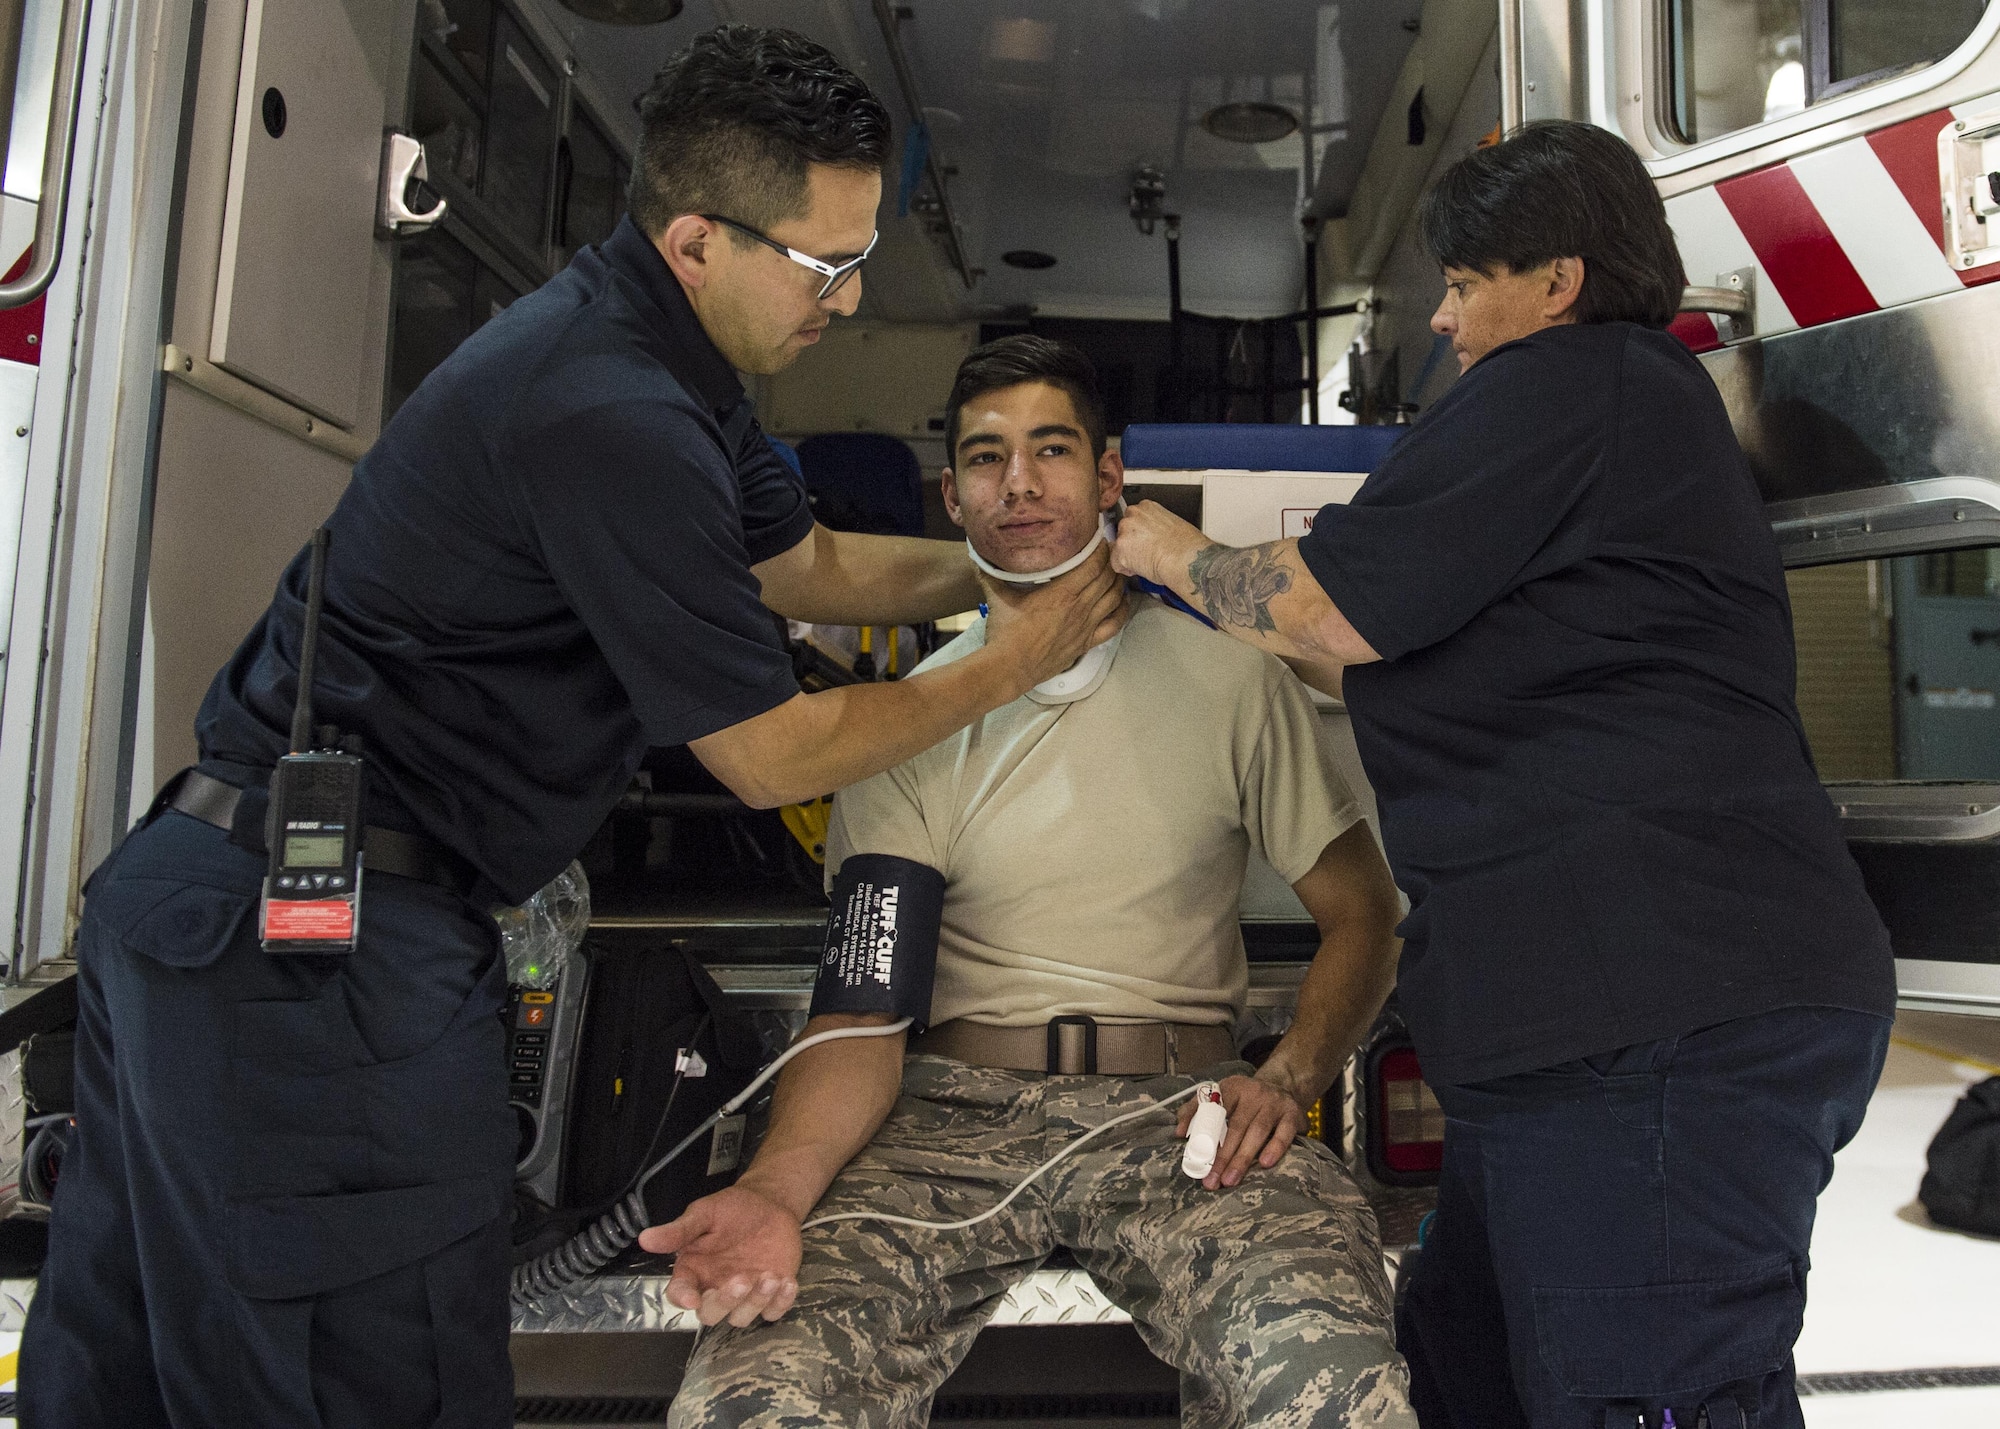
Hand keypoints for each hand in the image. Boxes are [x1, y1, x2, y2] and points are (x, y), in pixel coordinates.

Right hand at [638, 1184, 802, 1327]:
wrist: (769, 1205)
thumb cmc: (733, 1209)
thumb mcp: (705, 1213)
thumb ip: (679, 1230)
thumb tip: (645, 1238)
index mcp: (694, 1271)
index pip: (680, 1293)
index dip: (683, 1299)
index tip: (691, 1298)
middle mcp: (715, 1288)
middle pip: (711, 1314)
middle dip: (725, 1302)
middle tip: (741, 1279)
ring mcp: (744, 1296)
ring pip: (742, 1317)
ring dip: (756, 1301)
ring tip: (771, 1276)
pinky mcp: (770, 1296)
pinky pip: (773, 1312)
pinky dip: (781, 1303)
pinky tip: (787, 1282)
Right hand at [980, 544, 1129, 688]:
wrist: (1009, 668)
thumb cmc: (1005, 633)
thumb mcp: (997, 596)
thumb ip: (991, 572)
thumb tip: (979, 554)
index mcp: (1063, 592)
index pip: (1094, 563)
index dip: (1101, 548)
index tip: (1099, 537)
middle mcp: (1080, 607)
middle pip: (1107, 577)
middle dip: (1110, 560)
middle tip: (1108, 550)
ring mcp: (1086, 626)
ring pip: (1114, 597)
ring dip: (1118, 581)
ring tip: (1115, 570)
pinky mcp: (1086, 643)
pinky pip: (1114, 625)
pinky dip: (1122, 610)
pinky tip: (1121, 601)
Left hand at [1109, 500, 1206, 588]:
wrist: (1186, 558)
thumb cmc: (1186, 545)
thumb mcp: (1173, 524)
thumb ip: (1155, 526)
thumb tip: (1153, 537)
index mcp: (1147, 506)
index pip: (1133, 519)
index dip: (1139, 533)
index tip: (1146, 541)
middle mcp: (1132, 515)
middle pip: (1123, 531)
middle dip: (1132, 543)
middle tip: (1147, 553)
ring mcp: (1124, 532)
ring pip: (1118, 547)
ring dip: (1128, 556)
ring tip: (1147, 562)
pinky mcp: (1120, 549)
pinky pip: (1116, 564)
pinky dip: (1126, 570)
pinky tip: (1141, 569)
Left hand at [1175, 1072, 1308, 1190]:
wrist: (1285, 1086)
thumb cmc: (1246, 1099)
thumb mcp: (1222, 1096)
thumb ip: (1197, 1110)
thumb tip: (1178, 1132)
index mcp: (1232, 1087)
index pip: (1215, 1110)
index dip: (1204, 1135)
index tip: (1196, 1159)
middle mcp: (1254, 1093)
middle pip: (1235, 1127)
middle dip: (1222, 1156)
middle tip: (1212, 1180)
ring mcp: (1274, 1103)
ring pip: (1257, 1132)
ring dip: (1243, 1158)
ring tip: (1230, 1180)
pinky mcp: (1292, 1114)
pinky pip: (1283, 1134)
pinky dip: (1275, 1148)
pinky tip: (1265, 1164)